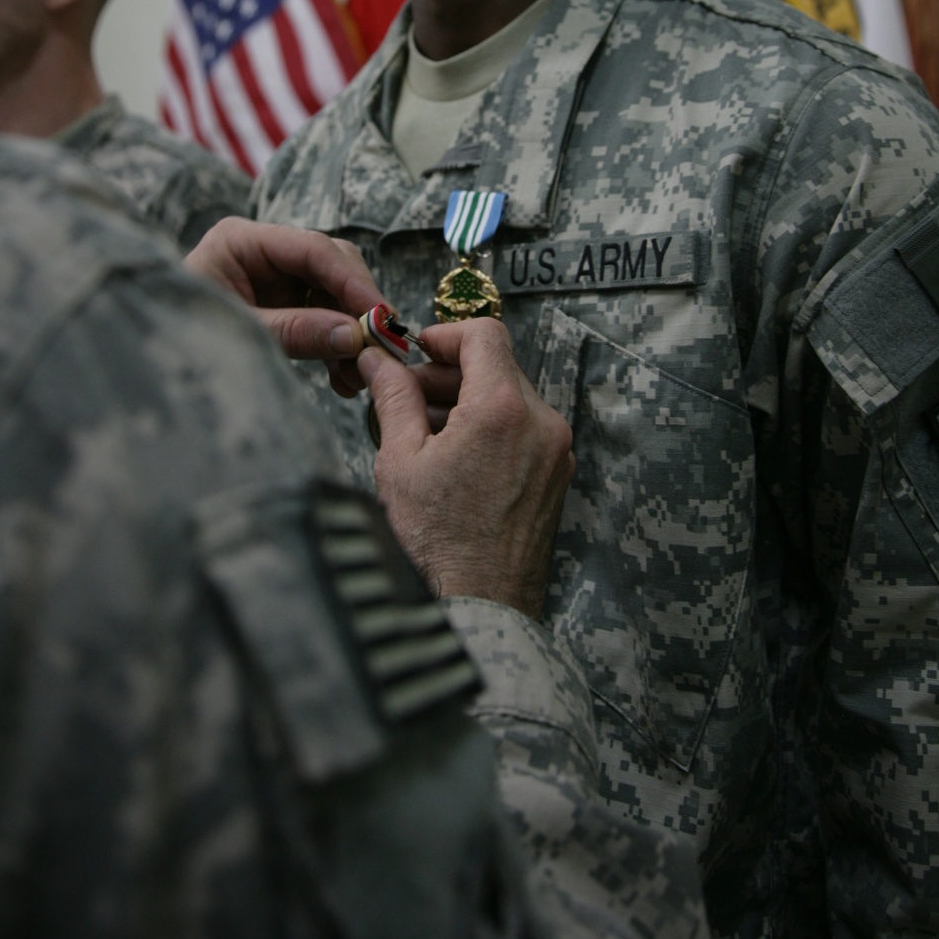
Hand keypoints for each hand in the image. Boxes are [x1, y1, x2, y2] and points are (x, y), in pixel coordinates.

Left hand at [185, 218, 384, 394]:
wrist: (146, 369)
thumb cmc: (176, 340)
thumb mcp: (238, 335)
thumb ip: (294, 332)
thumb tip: (353, 336)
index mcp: (241, 240)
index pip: (312, 249)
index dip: (352, 282)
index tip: (381, 316)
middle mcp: (263, 252)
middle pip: (331, 266)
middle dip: (357, 308)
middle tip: (381, 348)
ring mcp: (273, 279)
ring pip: (333, 295)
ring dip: (351, 335)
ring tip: (357, 378)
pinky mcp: (280, 306)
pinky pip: (322, 318)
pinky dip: (336, 348)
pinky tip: (343, 380)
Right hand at [358, 319, 573, 618]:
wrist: (480, 604)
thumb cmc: (439, 542)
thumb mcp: (401, 460)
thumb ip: (393, 398)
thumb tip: (380, 361)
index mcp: (502, 409)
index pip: (484, 334)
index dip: (446, 335)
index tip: (418, 351)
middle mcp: (541, 423)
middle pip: (497, 365)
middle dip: (450, 371)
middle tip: (408, 393)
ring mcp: (556, 450)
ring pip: (511, 396)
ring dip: (469, 399)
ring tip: (425, 429)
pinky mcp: (558, 474)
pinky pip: (525, 428)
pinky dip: (491, 426)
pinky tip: (454, 454)